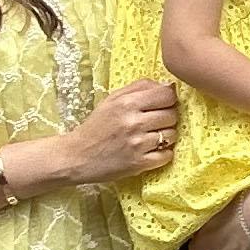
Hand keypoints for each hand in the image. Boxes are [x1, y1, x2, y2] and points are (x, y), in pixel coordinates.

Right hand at [48, 81, 176, 188]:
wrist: (77, 156)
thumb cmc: (97, 125)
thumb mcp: (113, 99)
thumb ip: (140, 87)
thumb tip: (170, 85)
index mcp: (127, 103)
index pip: (167, 94)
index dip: (168, 98)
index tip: (162, 103)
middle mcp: (133, 122)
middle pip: (172, 115)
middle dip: (167, 117)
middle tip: (155, 122)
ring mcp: (137, 144)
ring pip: (172, 135)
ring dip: (166, 136)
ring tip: (151, 136)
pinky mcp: (139, 164)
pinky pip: (167, 155)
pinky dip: (163, 153)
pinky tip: (151, 150)